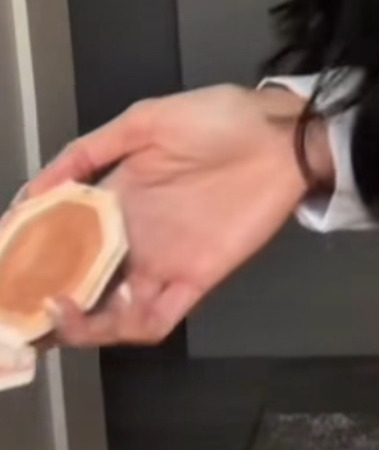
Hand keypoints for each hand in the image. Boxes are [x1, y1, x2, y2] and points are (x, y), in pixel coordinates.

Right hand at [21, 85, 314, 348]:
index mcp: (115, 199)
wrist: (280, 135)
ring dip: (77, 324)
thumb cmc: (218, 120)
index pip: (61, 236)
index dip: (29, 250)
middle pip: (78, 281)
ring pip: (109, 313)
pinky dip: (121, 329)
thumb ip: (88, 152)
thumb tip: (32, 190)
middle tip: (12, 305)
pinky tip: (96, 316)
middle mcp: (132, 238)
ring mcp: (161, 264)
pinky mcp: (195, 281)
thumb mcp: (145, 122)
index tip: (3, 256)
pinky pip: (154, 321)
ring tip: (50, 312)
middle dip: (41, 299)